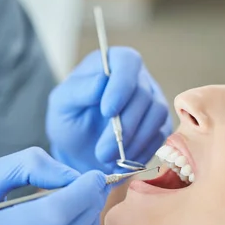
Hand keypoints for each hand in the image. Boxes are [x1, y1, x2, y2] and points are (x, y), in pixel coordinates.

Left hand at [47, 47, 172, 173]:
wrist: (81, 152)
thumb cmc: (70, 122)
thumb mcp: (63, 105)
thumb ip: (79, 90)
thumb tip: (102, 79)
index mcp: (112, 63)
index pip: (128, 62)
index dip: (122, 85)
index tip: (107, 111)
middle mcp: (138, 78)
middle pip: (143, 94)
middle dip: (124, 126)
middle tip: (102, 152)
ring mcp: (153, 101)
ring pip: (157, 115)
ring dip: (135, 141)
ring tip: (110, 159)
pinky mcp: (160, 124)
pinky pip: (161, 135)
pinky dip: (143, 151)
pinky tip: (124, 162)